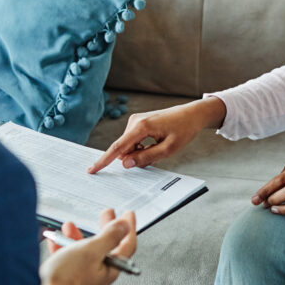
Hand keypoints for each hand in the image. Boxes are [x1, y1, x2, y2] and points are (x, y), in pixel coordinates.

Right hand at [39, 208, 136, 284]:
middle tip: (106, 214)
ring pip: (85, 252)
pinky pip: (68, 260)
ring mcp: (83, 277)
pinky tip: (56, 240)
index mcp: (111, 268)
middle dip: (104, 227)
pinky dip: (63, 247)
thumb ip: (109, 237)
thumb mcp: (91, 251)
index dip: (128, 227)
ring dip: (78, 236)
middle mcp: (99, 274)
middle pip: (106, 246)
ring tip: (70, 226)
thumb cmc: (67, 282)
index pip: (127, 244)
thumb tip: (124, 226)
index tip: (128, 215)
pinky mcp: (67, 281)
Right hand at [87, 97, 225, 172]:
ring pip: (129, 146)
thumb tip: (125, 164)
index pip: (118, 148)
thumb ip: (146, 158)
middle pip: (124, 149)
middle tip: (157, 153)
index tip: (91, 170)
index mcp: (141, 126)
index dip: (104, 161)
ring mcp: (136, 120)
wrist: (193, 114)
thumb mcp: (168, 149)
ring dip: (140, 152)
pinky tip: (156, 142)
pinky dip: (141, 147)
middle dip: (135, 157)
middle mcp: (134, 121)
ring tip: (160, 145)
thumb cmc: (184, 130)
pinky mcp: (138, 122)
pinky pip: (133, 141)